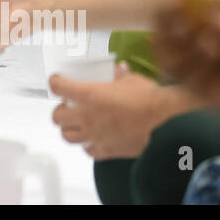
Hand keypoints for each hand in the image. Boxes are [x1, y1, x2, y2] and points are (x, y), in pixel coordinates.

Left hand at [49, 65, 169, 158]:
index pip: (57, 87)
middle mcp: (85, 116)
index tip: (58, 81)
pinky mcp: (106, 151)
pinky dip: (89, 146)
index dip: (55, 82)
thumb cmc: (147, 97)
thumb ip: (121, 75)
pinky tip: (96, 140)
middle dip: (60, 111)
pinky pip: (89, 152)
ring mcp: (94, 136)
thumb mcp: (133, 79)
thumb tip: (120, 68)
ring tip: (78, 124)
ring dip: (69, 129)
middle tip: (69, 107)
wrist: (164, 122)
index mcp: (88, 95)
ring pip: (67, 137)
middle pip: (57, 117)